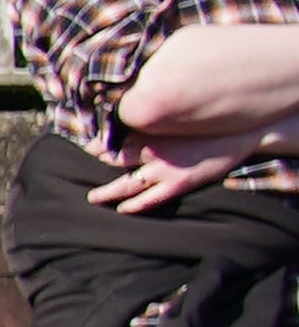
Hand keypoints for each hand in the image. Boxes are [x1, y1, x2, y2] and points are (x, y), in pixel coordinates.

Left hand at [91, 129, 267, 213]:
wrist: (239, 133)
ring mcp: (163, 169)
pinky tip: (122, 209)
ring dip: (106, 192)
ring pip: (125, 184)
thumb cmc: (206, 124)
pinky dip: (133, 205)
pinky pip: (149, 200)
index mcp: (149, 131)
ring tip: (92, 198)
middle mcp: (151, 150)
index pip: (114, 138)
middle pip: (114, 158)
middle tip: (87, 169)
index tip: (88, 147)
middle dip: (100, 163)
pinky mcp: (177, 184)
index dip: (99, 143)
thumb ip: (152, 121)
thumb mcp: (175, 117)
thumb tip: (130, 119)